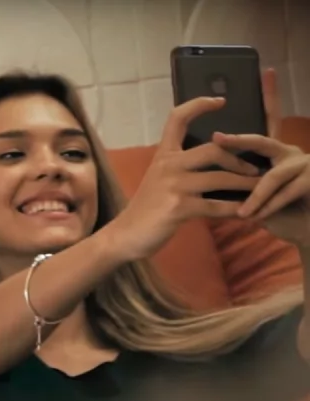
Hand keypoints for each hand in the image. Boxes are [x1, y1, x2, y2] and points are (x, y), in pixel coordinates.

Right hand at [111, 96, 263, 261]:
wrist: (126, 235)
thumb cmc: (147, 208)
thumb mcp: (159, 179)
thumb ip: (182, 167)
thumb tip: (216, 160)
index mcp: (163, 155)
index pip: (177, 119)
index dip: (198, 105)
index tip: (219, 101)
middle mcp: (168, 165)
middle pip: (213, 149)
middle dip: (239, 159)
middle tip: (255, 170)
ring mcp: (173, 185)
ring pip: (220, 178)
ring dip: (245, 185)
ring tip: (259, 190)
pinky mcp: (179, 207)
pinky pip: (216, 206)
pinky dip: (235, 209)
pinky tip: (245, 213)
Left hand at [213, 68, 309, 245]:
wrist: (299, 230)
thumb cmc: (270, 210)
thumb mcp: (246, 191)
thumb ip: (232, 174)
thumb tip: (201, 163)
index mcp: (273, 150)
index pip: (267, 119)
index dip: (269, 96)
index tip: (267, 71)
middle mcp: (289, 151)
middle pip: (263, 140)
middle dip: (240, 140)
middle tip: (218, 138)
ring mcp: (302, 164)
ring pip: (270, 176)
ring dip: (255, 196)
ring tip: (244, 212)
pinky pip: (282, 193)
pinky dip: (267, 207)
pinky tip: (256, 217)